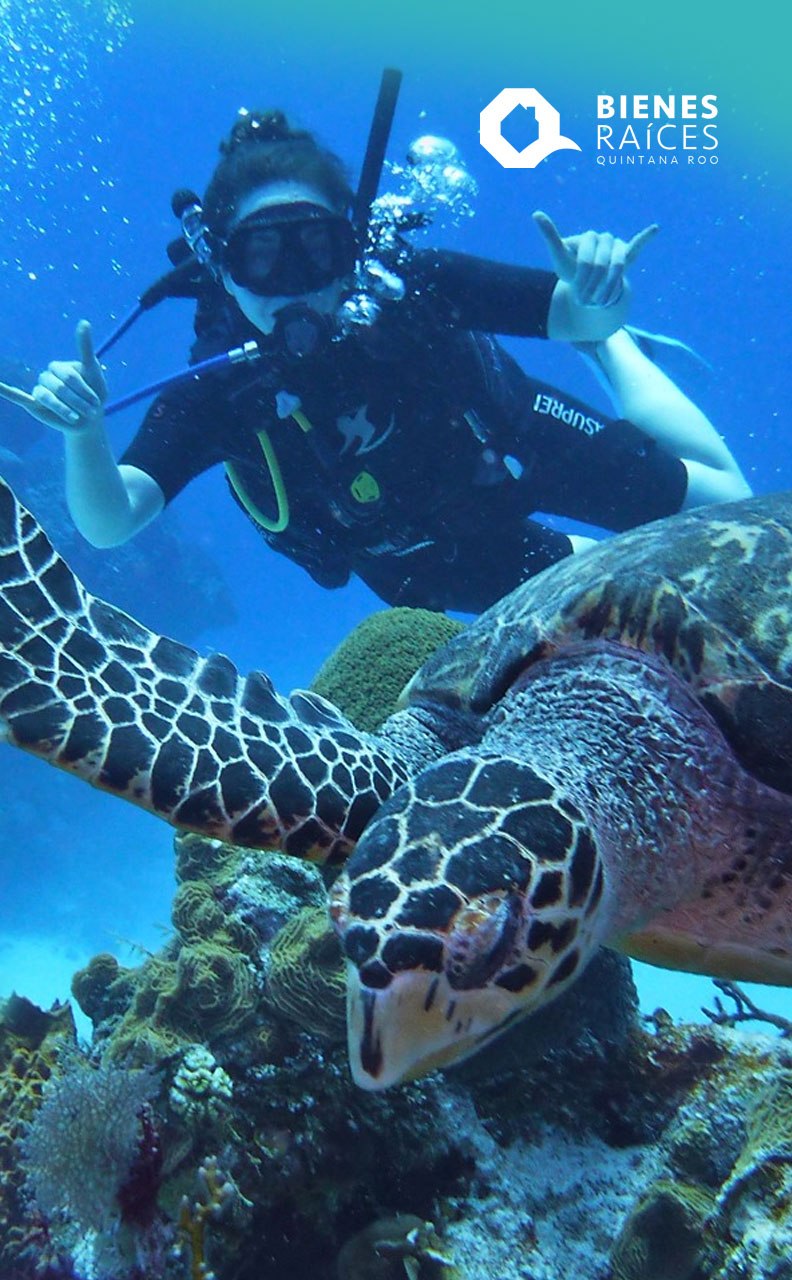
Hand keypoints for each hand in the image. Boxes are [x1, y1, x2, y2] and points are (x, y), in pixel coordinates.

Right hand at [0, 320, 106, 432]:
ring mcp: (39, 390)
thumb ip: (85, 347)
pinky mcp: (34, 404)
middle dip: (77, 401)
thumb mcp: (92, 370)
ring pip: (46, 397)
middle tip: (91, 412)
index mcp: (58, 367)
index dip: (83, 389)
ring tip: (76, 418)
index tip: (98, 401)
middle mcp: (46, 377)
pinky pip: (17, 396)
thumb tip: (84, 321)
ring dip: (63, 409)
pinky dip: (6, 390)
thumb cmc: (93, 393)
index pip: (68, 375)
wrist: (90, 419)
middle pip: (59, 387)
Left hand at [533, 210, 657, 307]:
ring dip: (608, 287)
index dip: (581, 279)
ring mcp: (618, 246)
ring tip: (599, 302)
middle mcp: (605, 238)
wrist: (585, 282)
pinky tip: (654, 228)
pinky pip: (637, 246)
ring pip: (617, 268)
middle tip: (586, 302)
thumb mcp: (559, 256)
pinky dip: (645, 237)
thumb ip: (550, 235)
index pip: (587, 259)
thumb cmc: (570, 269)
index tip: (576, 296)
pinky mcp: (628, 255)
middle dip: (592, 286)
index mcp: (589, 237)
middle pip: (601, 265)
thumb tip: (535, 213)